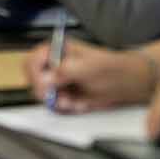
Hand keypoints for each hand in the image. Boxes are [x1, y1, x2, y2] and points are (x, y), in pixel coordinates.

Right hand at [24, 38, 154, 113]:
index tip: (45, 88)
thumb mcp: (88, 68)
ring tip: (74, 102)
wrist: (127, 83)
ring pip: (44, 96)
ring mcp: (59, 81)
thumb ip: (64, 72)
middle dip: (46, 93)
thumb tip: (46, 80)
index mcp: (57, 50)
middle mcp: (54, 65)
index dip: (35, 76)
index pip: (32, 61)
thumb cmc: (111, 68)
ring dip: (58, 102)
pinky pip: (56, 106)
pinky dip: (66, 108)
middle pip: (33, 80)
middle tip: (60, 99)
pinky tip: (79, 104)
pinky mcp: (65, 95)